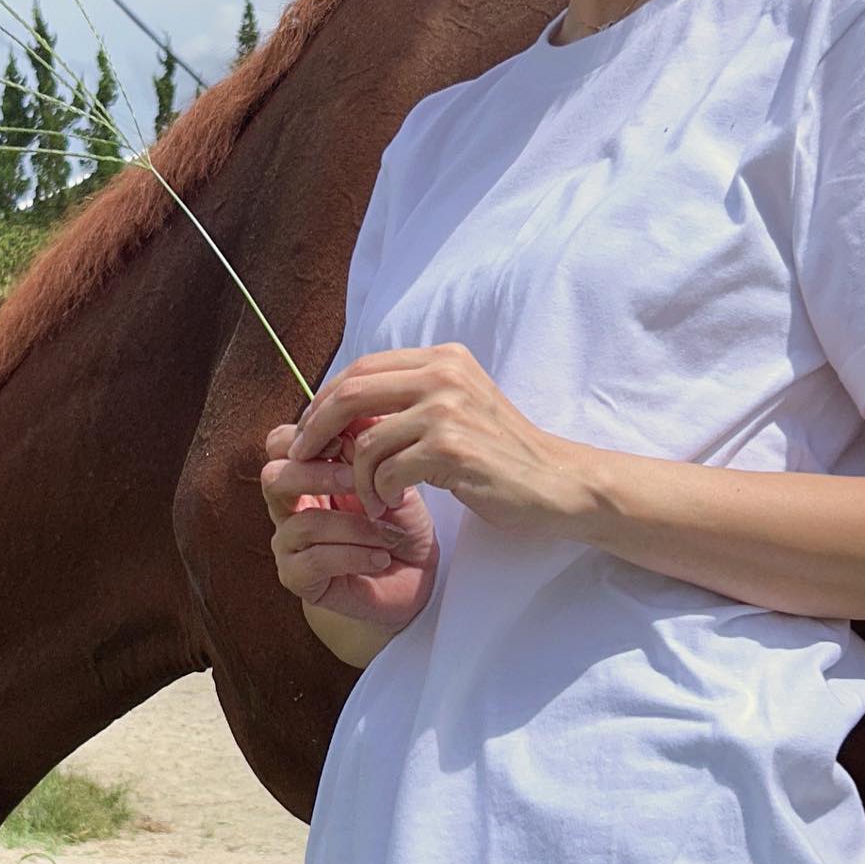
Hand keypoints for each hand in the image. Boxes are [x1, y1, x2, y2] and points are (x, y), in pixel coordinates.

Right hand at [261, 419, 440, 626]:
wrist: (414, 580)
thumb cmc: (399, 525)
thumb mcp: (392, 477)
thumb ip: (369, 446)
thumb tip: (358, 414)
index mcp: (305, 474)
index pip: (280, 442)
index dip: (308, 436)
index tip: (348, 442)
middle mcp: (289, 507)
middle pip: (273, 477)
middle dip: (320, 475)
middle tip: (361, 482)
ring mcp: (289, 543)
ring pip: (301, 523)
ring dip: (354, 526)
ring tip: (390, 535)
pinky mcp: (296, 578)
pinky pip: (313, 561)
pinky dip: (354, 555)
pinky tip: (380, 558)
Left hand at [286, 343, 593, 537]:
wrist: (557, 483)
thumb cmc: (499, 454)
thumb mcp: (454, 410)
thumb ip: (406, 401)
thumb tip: (337, 410)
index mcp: (442, 358)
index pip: (361, 368)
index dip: (324, 400)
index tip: (309, 432)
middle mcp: (444, 374)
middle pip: (350, 393)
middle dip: (317, 430)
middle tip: (307, 460)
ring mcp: (448, 409)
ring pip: (365, 440)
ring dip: (356, 477)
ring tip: (370, 498)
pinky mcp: (452, 448)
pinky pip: (387, 471)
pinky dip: (378, 493)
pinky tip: (390, 504)